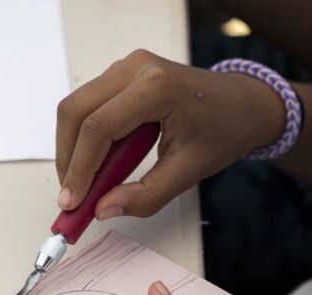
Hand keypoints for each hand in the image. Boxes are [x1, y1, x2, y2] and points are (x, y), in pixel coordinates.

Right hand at [55, 49, 284, 218]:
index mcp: (157, 86)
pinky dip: (85, 139)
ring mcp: (126, 67)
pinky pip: (89, 105)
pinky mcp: (122, 75)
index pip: (99, 127)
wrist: (243, 104)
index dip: (79, 168)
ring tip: (85, 185)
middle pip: (76, 112)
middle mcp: (135, 68)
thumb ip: (146, 196)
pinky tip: (97, 166)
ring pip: (76, 108)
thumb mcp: (189, 172)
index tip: (71, 203)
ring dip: (73, 149)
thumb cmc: (224, 130)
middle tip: (72, 198)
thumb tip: (103, 210)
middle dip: (68, 159)